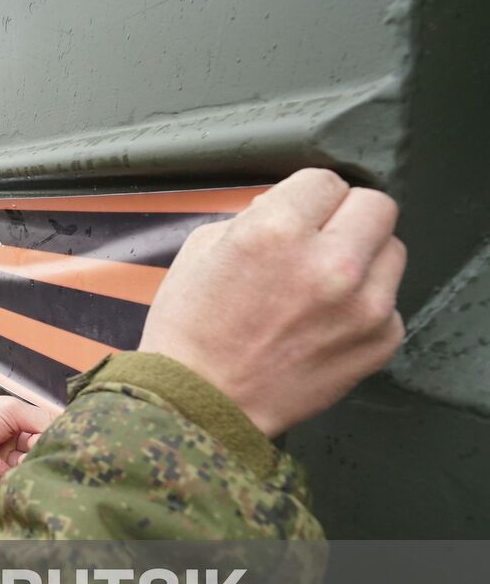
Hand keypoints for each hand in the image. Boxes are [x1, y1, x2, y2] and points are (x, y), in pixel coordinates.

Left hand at [0, 397, 58, 496]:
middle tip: (30, 445)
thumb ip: (41, 418)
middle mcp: (16, 445)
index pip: (50, 432)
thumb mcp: (9, 409)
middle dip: (39, 449)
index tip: (54, 435)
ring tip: (11, 453)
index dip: (54, 434)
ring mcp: (7, 466)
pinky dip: (2, 471)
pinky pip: (12, 484)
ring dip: (22, 462)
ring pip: (32, 471)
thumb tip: (67, 428)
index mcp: (19, 424)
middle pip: (44, 453)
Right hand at [139, 168, 404, 437]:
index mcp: (277, 229)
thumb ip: (253, 218)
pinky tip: (326, 322)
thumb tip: (289, 210)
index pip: (324, 180)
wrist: (200, 404)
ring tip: (324, 284)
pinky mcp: (380, 341)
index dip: (305, 196)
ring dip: (362, 258)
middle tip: (321, 239)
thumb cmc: (190, 330)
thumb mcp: (200, 249)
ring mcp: (363, 305)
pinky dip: (364, 307)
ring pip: (392, 251)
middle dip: (345, 217)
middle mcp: (329, 262)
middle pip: (376, 205)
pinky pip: (390, 302)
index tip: (297, 213)